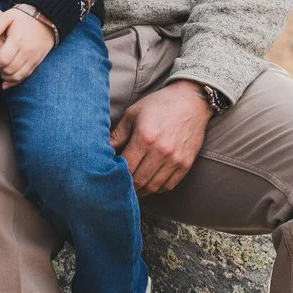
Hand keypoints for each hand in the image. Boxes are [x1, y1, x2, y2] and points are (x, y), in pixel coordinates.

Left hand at [0, 11, 54, 86]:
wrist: (47, 19)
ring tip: (0, 69)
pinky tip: (6, 80)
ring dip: (5, 76)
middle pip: (9, 70)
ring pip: (17, 76)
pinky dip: (15, 81)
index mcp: (18, 40)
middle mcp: (27, 51)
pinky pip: (26, 76)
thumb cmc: (24, 17)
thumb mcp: (8, 16)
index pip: (3, 59)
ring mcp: (33, 58)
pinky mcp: (37, 62)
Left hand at [113, 79, 212, 193]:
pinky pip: (168, 185)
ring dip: (140, 191)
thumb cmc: (158, 105)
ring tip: (131, 189)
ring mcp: (175, 160)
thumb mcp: (133, 113)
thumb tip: (101, 152)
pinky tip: (148, 184)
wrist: (191, 101)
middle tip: (118, 187)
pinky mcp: (186, 164)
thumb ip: (117, 134)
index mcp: (145, 138)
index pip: (126, 167)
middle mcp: (161, 151)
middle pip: (139, 180)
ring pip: (153, 187)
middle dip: (126, 187)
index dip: (116, 175)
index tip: (110, 176)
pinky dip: (156, 189)